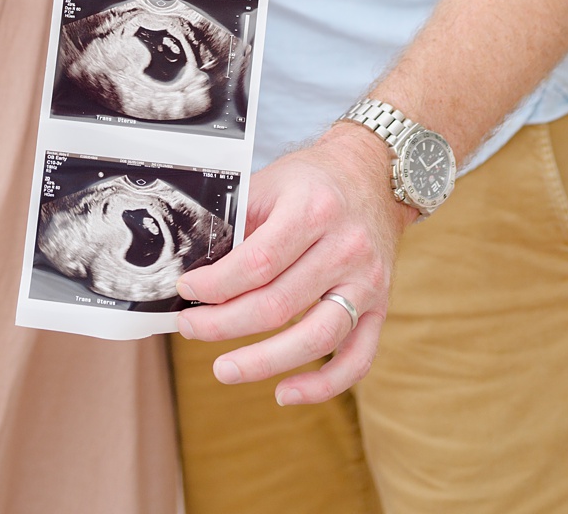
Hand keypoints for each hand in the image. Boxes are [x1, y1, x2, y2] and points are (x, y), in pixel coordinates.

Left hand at [175, 123, 409, 403]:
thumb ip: (236, 223)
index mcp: (313, 212)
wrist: (372, 175)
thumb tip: (192, 265)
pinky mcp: (381, 308)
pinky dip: (323, 384)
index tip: (185, 290)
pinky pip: (358, 358)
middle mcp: (346, 249)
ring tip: (223, 369)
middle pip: (280, 304)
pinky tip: (285, 393)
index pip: (259, 262)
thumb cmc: (310, 181)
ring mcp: (368, 283)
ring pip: (318, 338)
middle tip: (188, 328)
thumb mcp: (269, 184)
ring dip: (266, 361)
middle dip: (225, 324)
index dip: (217, 284)